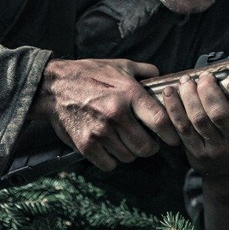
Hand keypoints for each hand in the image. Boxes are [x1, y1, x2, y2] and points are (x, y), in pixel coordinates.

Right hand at [29, 57, 178, 171]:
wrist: (55, 86)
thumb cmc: (90, 74)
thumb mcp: (121, 65)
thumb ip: (145, 71)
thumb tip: (164, 76)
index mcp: (129, 94)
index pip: (160, 121)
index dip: (171, 134)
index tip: (173, 139)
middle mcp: (117, 114)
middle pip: (146, 147)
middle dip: (150, 147)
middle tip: (147, 142)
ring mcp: (100, 131)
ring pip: (128, 157)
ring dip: (129, 152)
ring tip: (124, 141)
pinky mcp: (86, 145)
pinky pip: (109, 164)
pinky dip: (111, 160)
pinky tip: (109, 148)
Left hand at [160, 74, 228, 181]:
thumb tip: (224, 72)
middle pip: (220, 114)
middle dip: (208, 91)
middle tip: (204, 78)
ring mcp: (216, 149)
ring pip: (198, 119)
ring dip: (189, 96)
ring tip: (186, 81)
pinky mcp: (196, 153)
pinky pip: (182, 128)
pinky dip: (174, 108)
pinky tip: (170, 93)